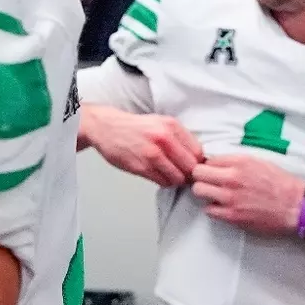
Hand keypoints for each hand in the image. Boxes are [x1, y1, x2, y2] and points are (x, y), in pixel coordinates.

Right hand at [80, 108, 203, 187]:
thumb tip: (198, 157)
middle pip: (190, 167)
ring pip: (177, 177)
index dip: (197, 162)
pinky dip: (164, 182)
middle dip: (189, 173)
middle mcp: (163, 138)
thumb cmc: (135, 127)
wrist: (107, 128)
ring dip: (176, 180)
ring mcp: (151, 154)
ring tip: (171, 175)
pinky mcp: (140, 167)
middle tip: (184, 174)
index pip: (197, 152)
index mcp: (171, 126)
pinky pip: (162, 181)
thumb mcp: (161, 122)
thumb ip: (179, 137)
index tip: (193, 165)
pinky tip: (159, 175)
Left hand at [191, 154, 304, 236]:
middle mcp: (232, 178)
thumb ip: (236, 162)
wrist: (295, 206)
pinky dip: (214, 209)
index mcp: (239, 162)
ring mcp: (230, 198)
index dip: (208, 166)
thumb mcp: (258, 162)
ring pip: (199, 191)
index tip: (212, 172)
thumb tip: (217, 163)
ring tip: (215, 195)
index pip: (207, 160)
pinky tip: (224, 207)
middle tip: (208, 183)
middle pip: (197, 174)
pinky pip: (208, 210)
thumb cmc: (280, 184)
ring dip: (205, 193)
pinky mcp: (232, 216)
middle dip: (201, 178)